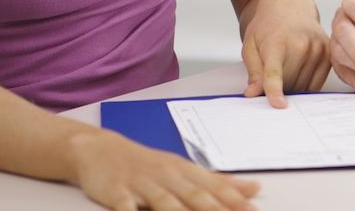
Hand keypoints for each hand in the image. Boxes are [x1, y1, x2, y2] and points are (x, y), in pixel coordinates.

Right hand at [68, 130, 258, 210]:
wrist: (101, 149)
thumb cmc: (149, 165)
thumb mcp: (185, 170)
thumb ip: (218, 182)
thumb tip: (254, 189)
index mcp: (186, 172)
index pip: (215, 188)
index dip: (235, 201)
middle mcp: (168, 177)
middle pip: (195, 196)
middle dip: (216, 210)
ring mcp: (143, 184)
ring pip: (165, 202)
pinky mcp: (117, 192)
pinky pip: (125, 206)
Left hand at [241, 0, 330, 106]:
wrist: (289, 7)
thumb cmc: (268, 26)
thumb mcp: (250, 45)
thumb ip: (253, 71)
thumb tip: (253, 93)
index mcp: (277, 42)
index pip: (276, 72)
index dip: (275, 90)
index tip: (278, 105)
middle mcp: (301, 45)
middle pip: (290, 84)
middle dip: (280, 89)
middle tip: (272, 80)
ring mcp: (317, 49)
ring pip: (305, 86)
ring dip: (294, 88)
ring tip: (287, 71)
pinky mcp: (329, 54)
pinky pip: (318, 83)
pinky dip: (307, 85)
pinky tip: (299, 72)